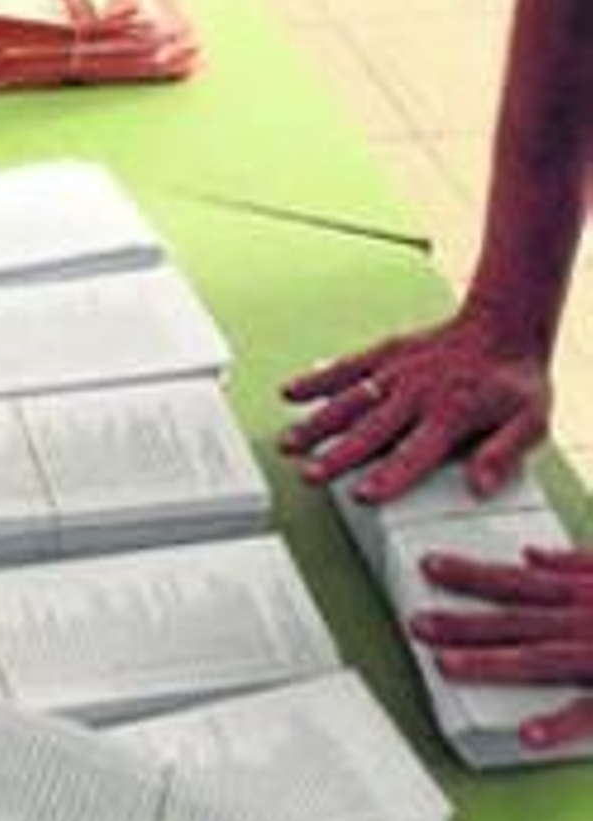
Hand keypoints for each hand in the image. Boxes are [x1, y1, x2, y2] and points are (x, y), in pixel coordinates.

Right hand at [279, 303, 550, 502]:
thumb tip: (479, 486)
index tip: (364, 495)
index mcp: (452, 414)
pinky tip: (292, 393)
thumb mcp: (531, 422)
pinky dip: (318, 379)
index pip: (415, 453)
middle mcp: (418, 393)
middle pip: (372, 430)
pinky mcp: (385, 352)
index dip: (389, 476)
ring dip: (319, 423)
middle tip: (312, 474)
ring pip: (351, 399)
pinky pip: (347, 366)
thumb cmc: (514, 380)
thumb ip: (504, 454)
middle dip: (339, 454)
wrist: (503, 326)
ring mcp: (397, 371)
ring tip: (290, 444)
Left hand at [410, 545, 592, 752]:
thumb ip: (577, 562)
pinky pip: (589, 714)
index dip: (469, 573)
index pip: (516, 581)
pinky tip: (526, 734)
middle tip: (416, 623)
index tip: (429, 566)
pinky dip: (560, 725)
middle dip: (461, 623)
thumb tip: (531, 553)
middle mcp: (585, 621)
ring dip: (490, 663)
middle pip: (514, 622)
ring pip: (538, 662)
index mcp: (584, 592)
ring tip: (445, 667)